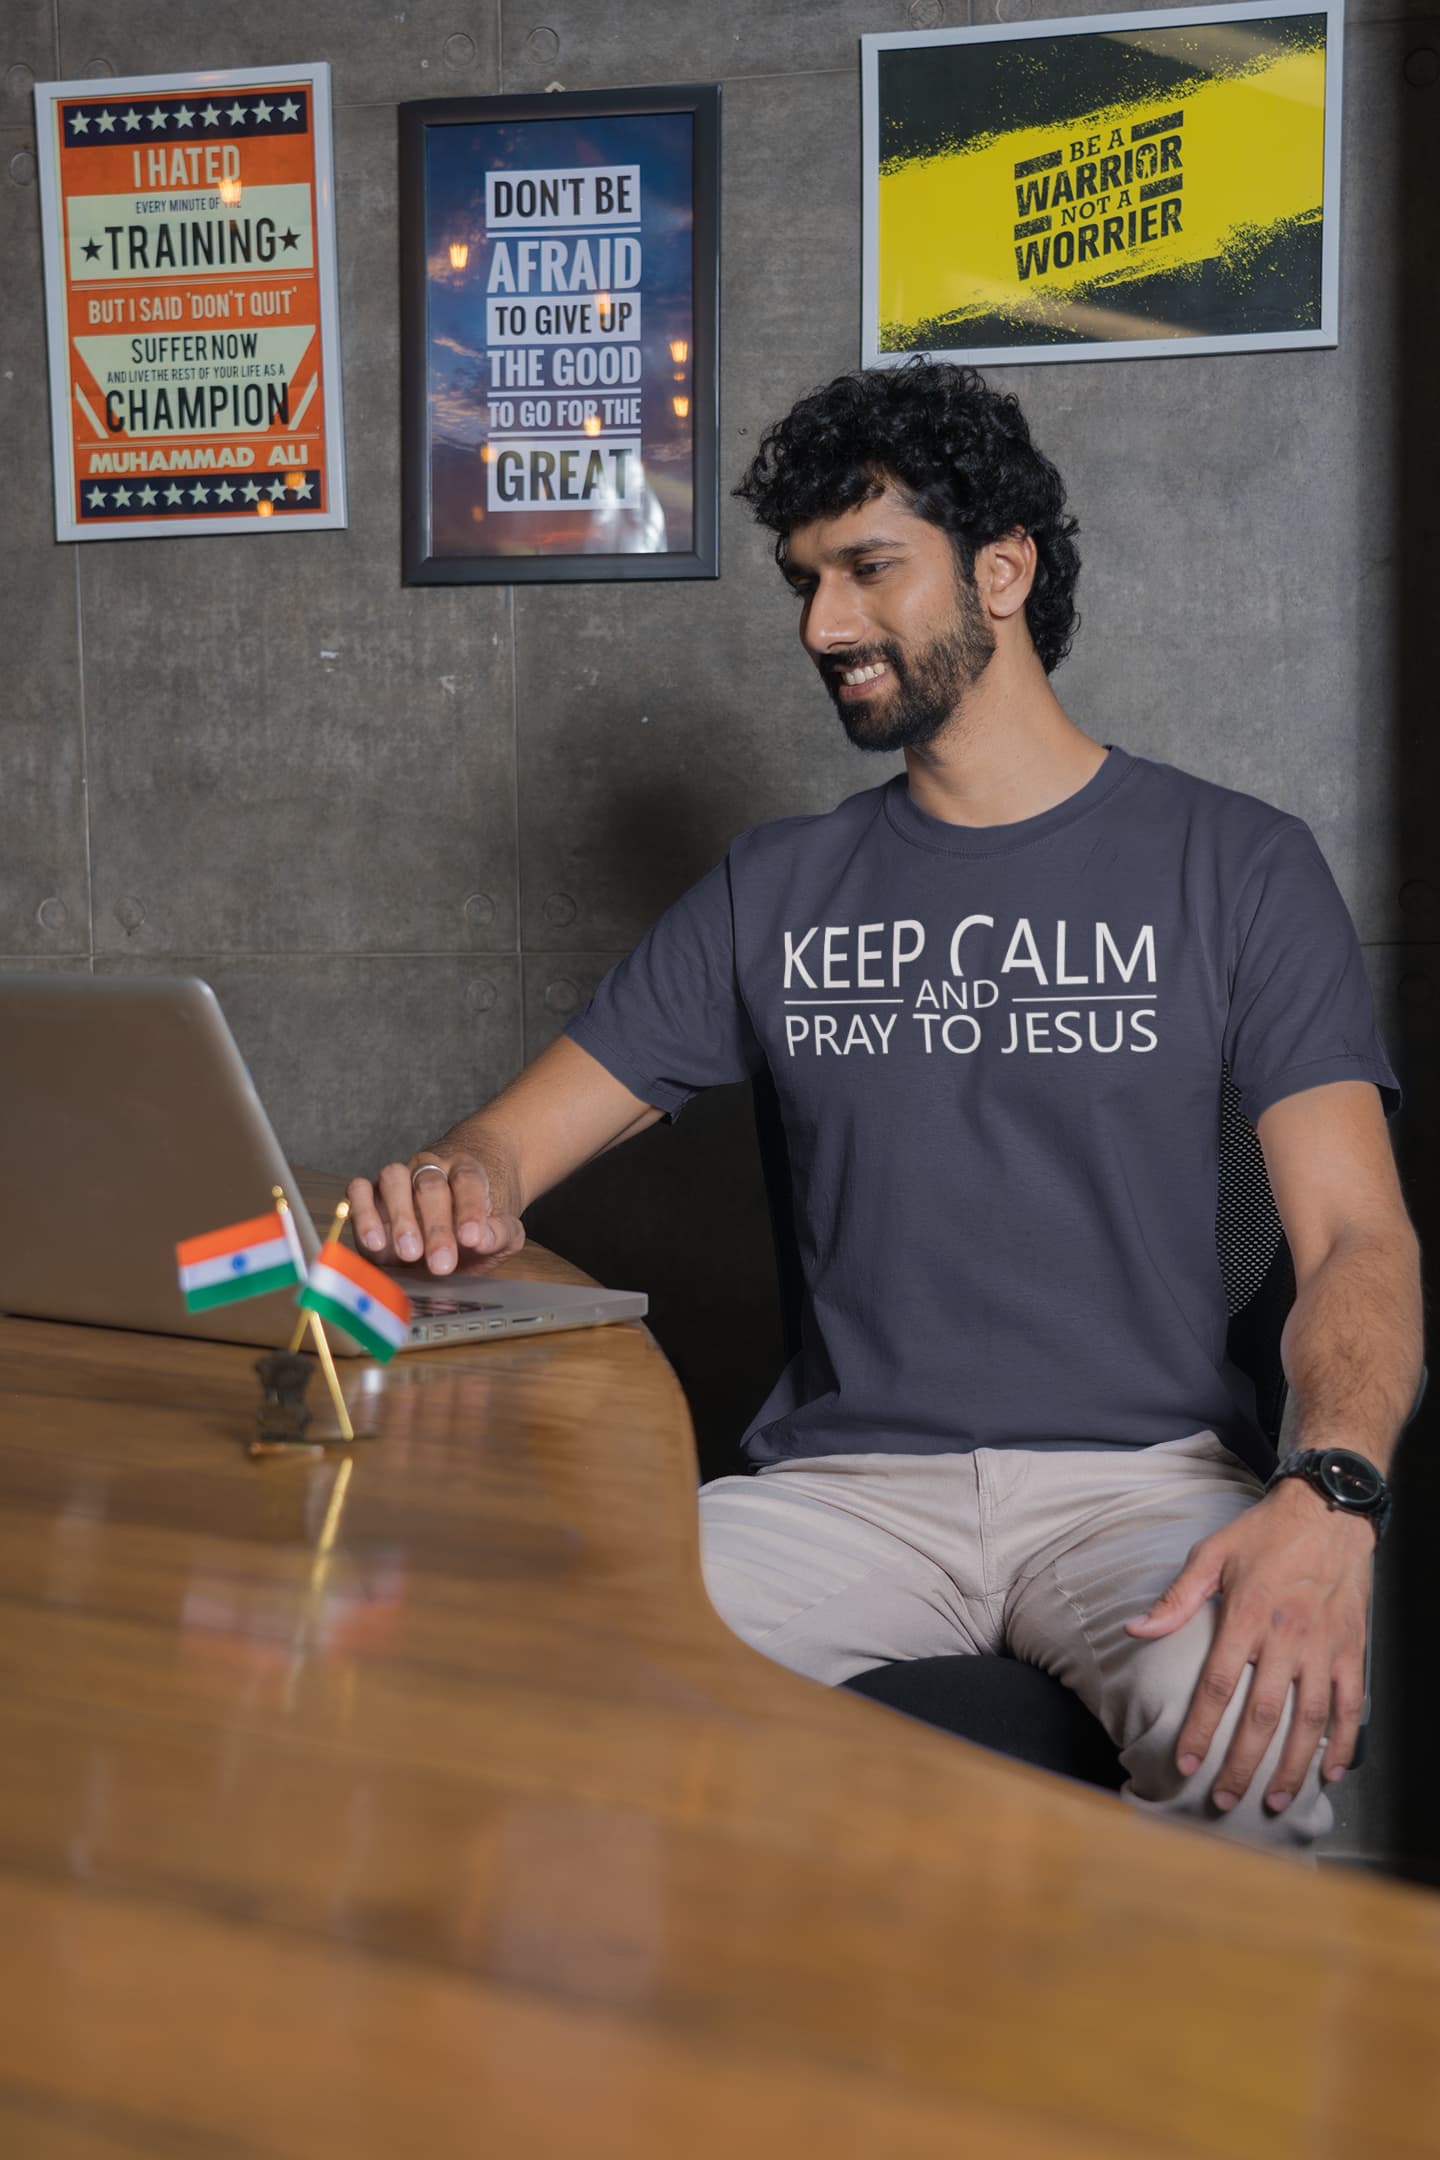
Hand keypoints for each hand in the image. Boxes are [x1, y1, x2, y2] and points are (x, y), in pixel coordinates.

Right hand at [346, 1150, 525, 1276]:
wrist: (453, 1215)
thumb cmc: (476, 1225)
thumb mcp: (503, 1233)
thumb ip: (500, 1233)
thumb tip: (483, 1239)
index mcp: (465, 1171)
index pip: (468, 1181)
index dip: (470, 1210)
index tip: (472, 1239)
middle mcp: (428, 1170)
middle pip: (430, 1186)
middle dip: (436, 1227)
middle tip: (441, 1264)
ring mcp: (397, 1182)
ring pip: (392, 1179)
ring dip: (399, 1217)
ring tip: (408, 1252)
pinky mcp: (370, 1199)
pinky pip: (358, 1190)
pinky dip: (362, 1211)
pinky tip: (374, 1241)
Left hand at [1124, 1480, 1374, 1813]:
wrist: (1328, 1511)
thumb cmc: (1265, 1533)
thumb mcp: (1212, 1555)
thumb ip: (1176, 1599)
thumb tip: (1136, 1629)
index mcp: (1247, 1616)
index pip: (1217, 1686)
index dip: (1200, 1730)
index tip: (1186, 1764)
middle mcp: (1286, 1638)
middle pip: (1261, 1715)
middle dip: (1241, 1764)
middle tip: (1223, 1799)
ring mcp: (1323, 1647)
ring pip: (1308, 1721)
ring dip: (1291, 1766)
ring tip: (1274, 1800)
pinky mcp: (1351, 1650)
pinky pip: (1350, 1706)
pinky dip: (1343, 1742)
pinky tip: (1330, 1771)